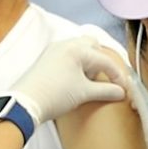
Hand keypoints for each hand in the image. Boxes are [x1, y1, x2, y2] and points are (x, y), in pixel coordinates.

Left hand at [10, 36, 126, 125]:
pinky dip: (76, 63)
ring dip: (88, 61)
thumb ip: (106, 91)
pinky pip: (67, 54)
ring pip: (78, 48)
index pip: (104, 60)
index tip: (122, 88)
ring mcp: (53, 50)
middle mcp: (65, 44)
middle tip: (104, 78)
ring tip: (88, 80)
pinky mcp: (45, 59)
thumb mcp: (84, 93)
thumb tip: (120, 92)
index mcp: (77, 49)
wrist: (25, 103)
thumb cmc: (54, 95)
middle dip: (101, 60)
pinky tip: (74, 79)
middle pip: (92, 45)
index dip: (116, 75)